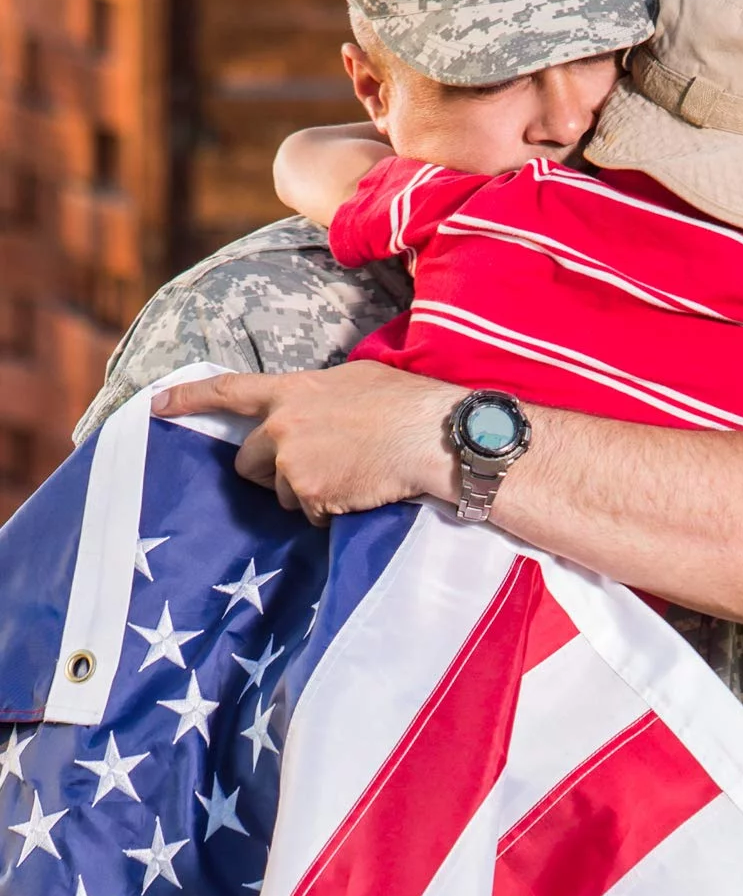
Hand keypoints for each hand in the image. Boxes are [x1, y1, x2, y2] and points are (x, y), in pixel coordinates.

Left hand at [151, 362, 461, 525]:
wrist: (431, 435)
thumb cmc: (404, 403)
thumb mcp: (353, 381)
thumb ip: (316, 395)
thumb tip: (309, 410)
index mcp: (292, 390)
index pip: (228, 392)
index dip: (188, 398)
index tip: (156, 405)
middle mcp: (282, 425)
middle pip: (248, 461)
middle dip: (271, 472)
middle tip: (312, 469)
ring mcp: (293, 462)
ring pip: (282, 493)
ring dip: (307, 492)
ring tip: (349, 475)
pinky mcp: (310, 495)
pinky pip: (310, 514)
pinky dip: (330, 511)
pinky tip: (359, 490)